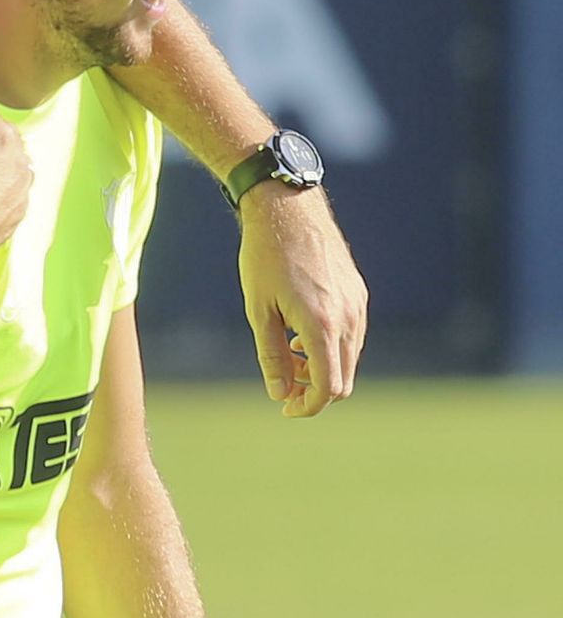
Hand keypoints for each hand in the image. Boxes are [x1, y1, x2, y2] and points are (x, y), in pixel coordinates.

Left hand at [237, 183, 366, 416]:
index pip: (327, 388)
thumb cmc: (265, 258)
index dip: (307, 407)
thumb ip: (272, 357)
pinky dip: (331, 348)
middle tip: (284, 385)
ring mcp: (357, 304)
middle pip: (343, 380)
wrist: (288, 210)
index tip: (285, 407)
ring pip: (349, 359)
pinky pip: (352, 336)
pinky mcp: (358, 294)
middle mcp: (348, 317)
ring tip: (289, 355)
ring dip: (322, 370)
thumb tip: (280, 394)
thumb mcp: (259, 312)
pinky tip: (302, 335)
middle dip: (314, 392)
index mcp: (321, 325)